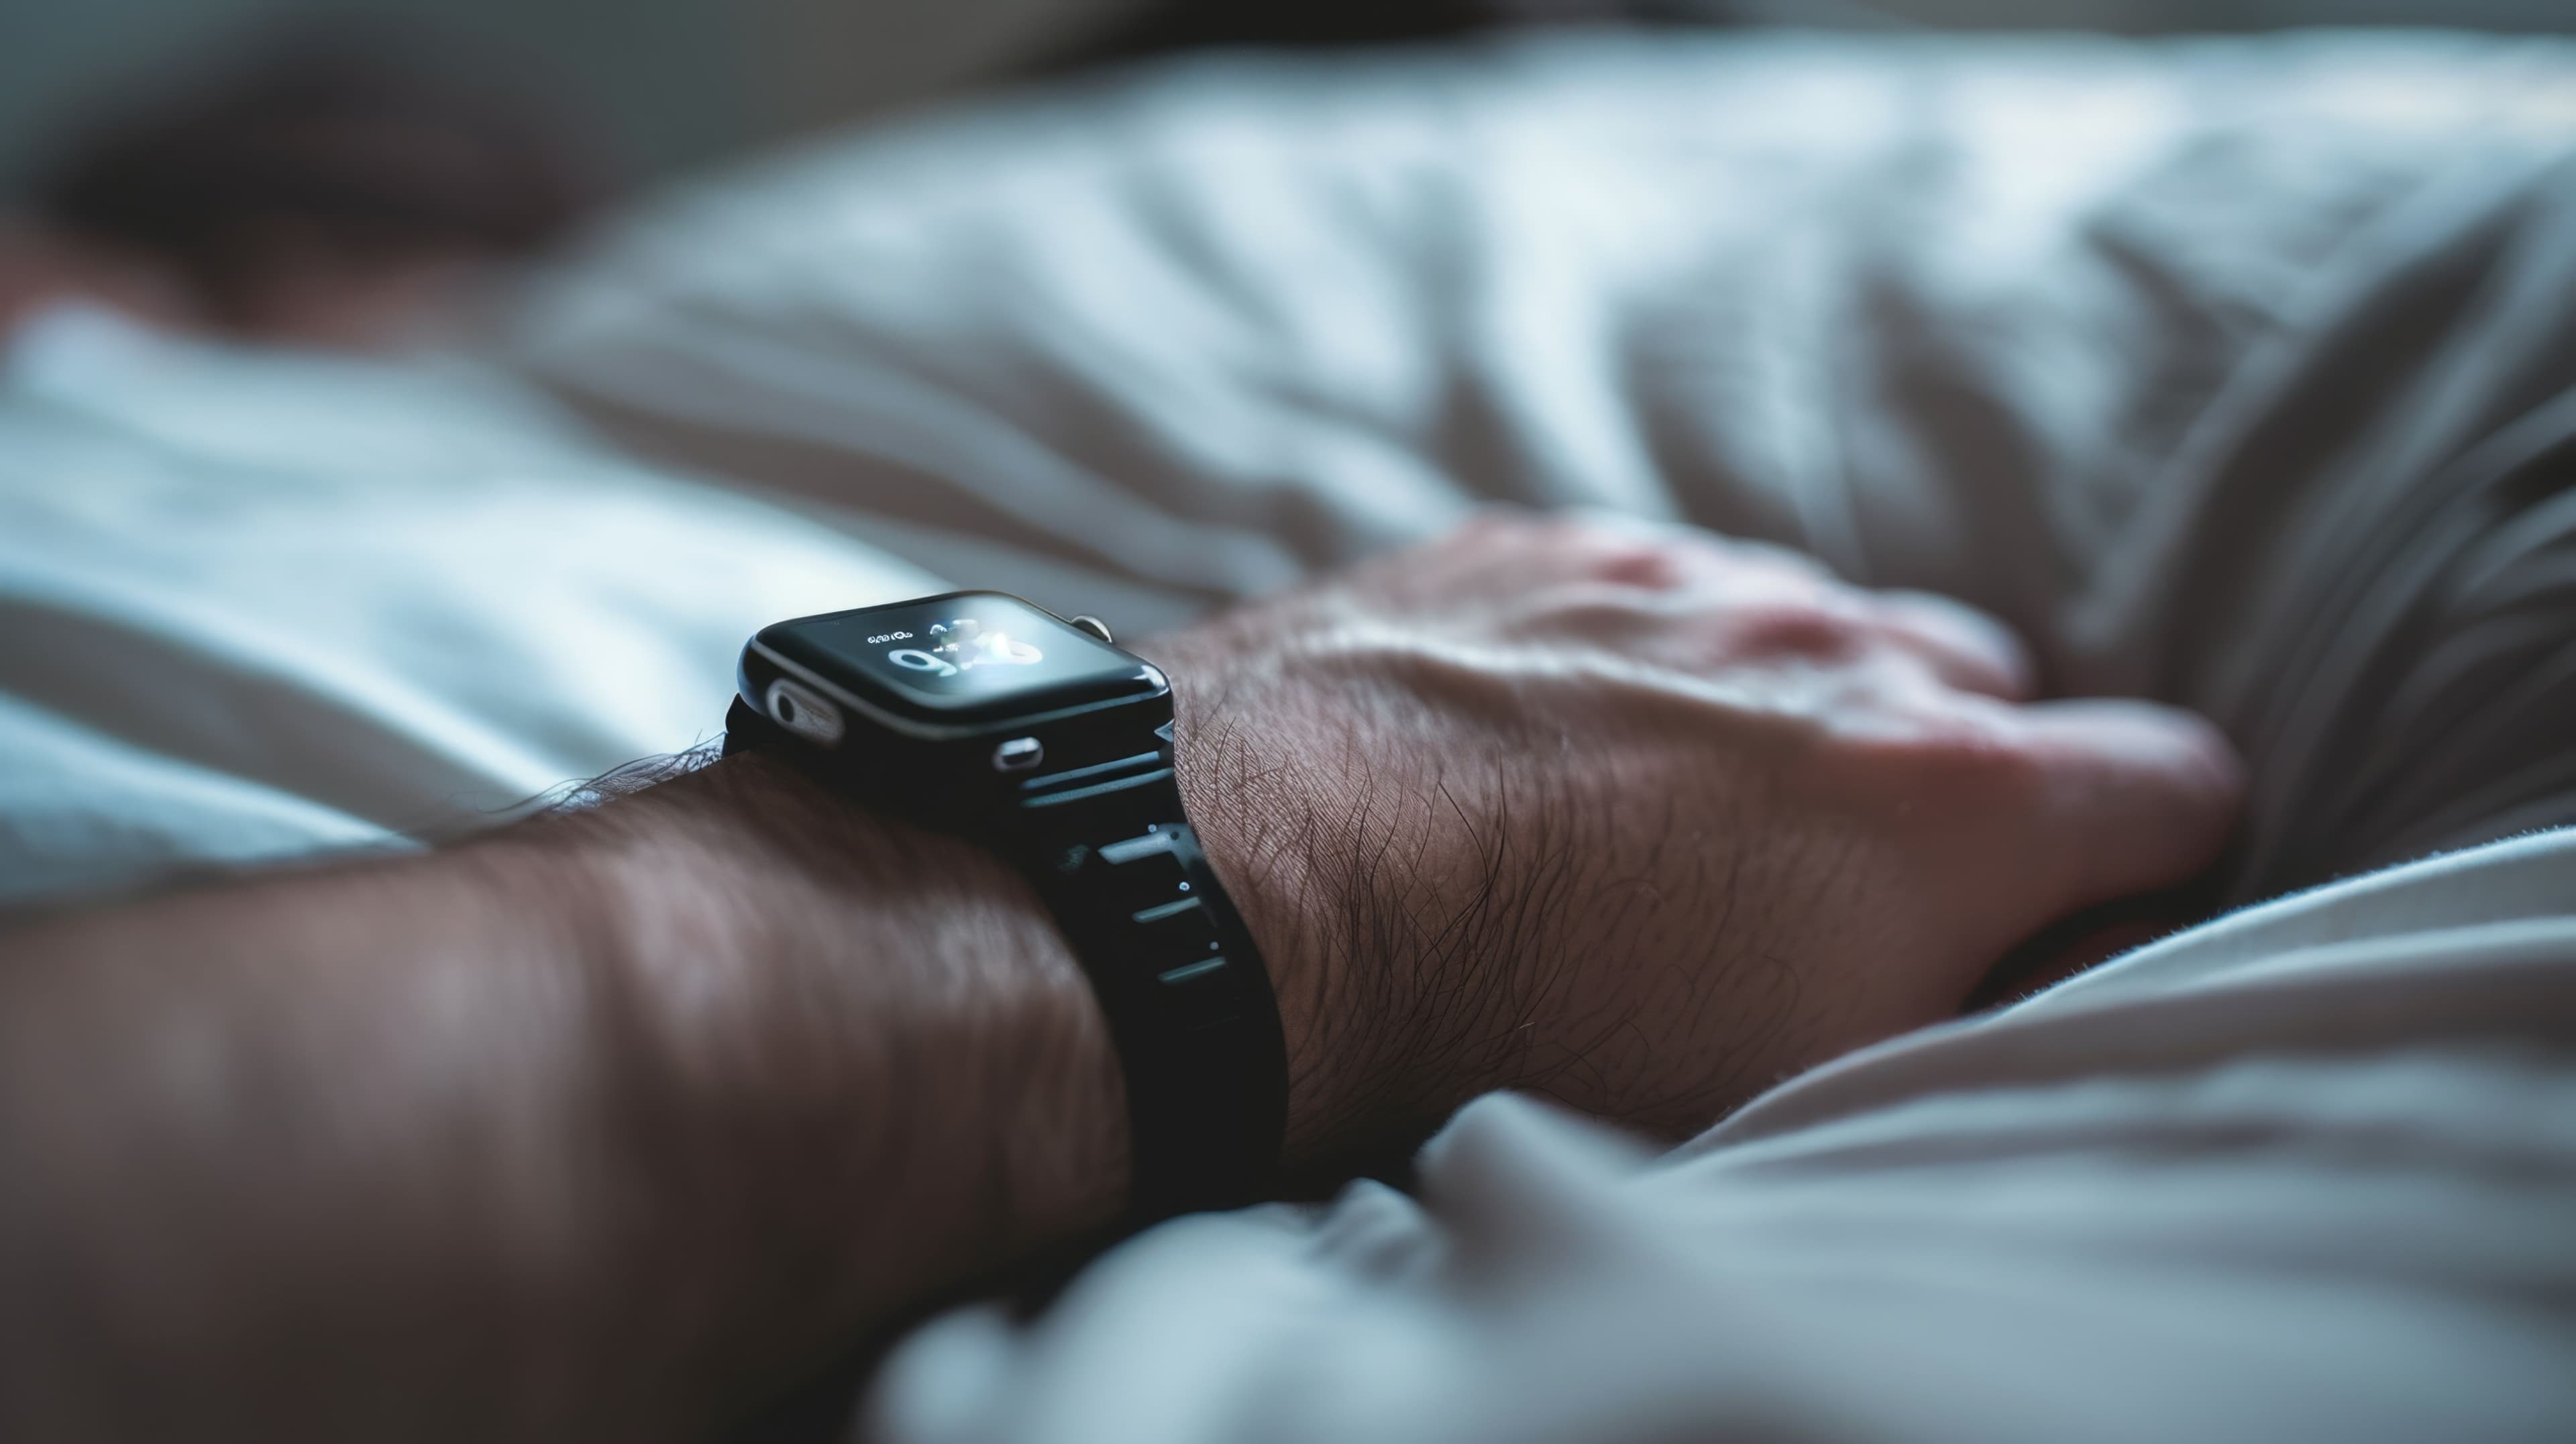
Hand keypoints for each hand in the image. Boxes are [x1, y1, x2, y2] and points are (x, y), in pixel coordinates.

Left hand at [1140, 514, 2242, 1160]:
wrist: (1253, 893)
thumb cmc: (1529, 1027)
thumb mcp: (1801, 1082)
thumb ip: (1966, 992)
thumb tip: (2046, 935)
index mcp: (1946, 797)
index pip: (2173, 784)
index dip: (2146, 853)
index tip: (2074, 903)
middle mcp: (1837, 651)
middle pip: (1986, 690)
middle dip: (1942, 776)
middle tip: (1835, 883)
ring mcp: (1682, 578)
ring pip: (1813, 625)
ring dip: (1783, 703)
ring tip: (1670, 810)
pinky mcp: (1542, 547)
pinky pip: (1654, 583)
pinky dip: (1638, 651)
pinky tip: (1551, 735)